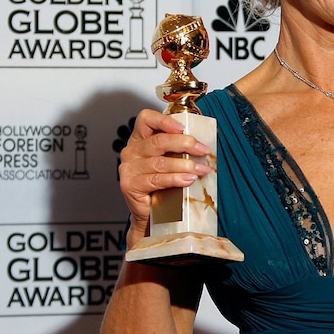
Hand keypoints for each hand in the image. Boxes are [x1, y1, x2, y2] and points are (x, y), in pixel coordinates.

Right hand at [118, 109, 214, 242]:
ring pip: (160, 162)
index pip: (146, 119)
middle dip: (185, 144)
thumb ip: (179, 149)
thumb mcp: (170, 161)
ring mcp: (129, 168)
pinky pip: (156, 179)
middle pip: (158, 141)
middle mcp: (132, 151)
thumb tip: (204, 144)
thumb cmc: (161, 186)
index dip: (165, 120)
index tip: (184, 127)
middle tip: (203, 150)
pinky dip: (175, 179)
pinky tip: (187, 179)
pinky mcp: (130, 185)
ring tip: (201, 169)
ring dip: (185, 165)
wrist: (150, 214)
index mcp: (140, 139)